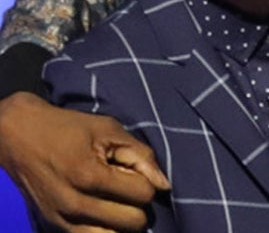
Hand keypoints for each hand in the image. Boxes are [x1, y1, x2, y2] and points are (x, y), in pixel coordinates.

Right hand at [0, 92, 169, 231]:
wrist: (22, 137)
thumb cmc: (69, 128)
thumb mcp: (109, 129)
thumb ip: (140, 155)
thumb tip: (164, 184)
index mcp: (90, 175)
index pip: (142, 194)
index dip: (147, 180)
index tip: (135, 169)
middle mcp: (76, 204)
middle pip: (133, 222)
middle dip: (138, 202)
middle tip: (127, 184)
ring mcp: (64, 220)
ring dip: (124, 220)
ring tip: (118, 199)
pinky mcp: (56, 228)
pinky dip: (107, 228)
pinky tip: (105, 210)